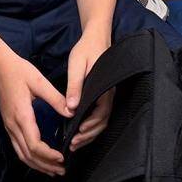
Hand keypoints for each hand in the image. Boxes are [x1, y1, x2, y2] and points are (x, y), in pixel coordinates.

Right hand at [0, 50, 68, 175]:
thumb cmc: (19, 71)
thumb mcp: (39, 81)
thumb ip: (56, 98)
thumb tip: (71, 113)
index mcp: (21, 115)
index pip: (34, 145)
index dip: (48, 155)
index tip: (62, 158)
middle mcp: (13, 125)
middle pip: (28, 155)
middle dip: (45, 165)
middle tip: (62, 170)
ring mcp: (8, 126)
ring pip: (21, 154)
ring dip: (37, 165)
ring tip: (53, 170)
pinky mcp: (8, 124)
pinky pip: (18, 147)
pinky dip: (29, 157)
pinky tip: (39, 158)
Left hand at [66, 32, 112, 151]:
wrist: (96, 37)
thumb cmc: (86, 49)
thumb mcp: (77, 64)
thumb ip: (75, 85)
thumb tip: (72, 107)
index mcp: (104, 88)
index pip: (100, 115)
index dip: (89, 127)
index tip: (76, 135)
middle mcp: (109, 94)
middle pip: (102, 122)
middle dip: (88, 135)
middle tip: (74, 144)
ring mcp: (107, 95)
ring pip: (102, 120)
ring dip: (90, 132)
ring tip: (76, 141)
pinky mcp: (102, 94)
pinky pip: (99, 114)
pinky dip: (91, 124)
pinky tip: (80, 127)